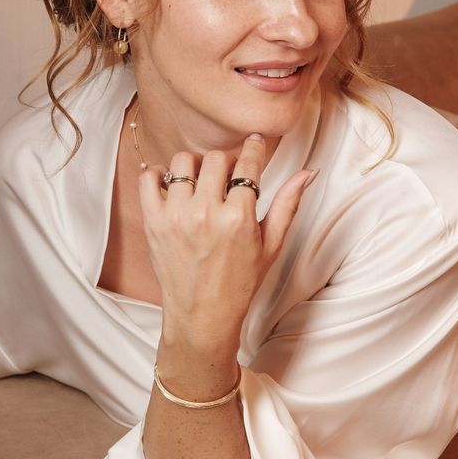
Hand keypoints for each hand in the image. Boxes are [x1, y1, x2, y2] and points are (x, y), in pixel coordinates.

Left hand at [138, 133, 316, 357]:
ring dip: (195, 166)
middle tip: (228, 177)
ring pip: (183, 161)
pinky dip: (159, 175)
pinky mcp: (153, 222)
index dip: (253, 148)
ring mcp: (175, 216)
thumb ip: (288, 204)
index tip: (253, 141)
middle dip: (226, 163)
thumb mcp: (271, 245)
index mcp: (238, 218)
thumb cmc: (240, 283)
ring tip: (202, 183)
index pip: (247, 165)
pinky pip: (149, 178)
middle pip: (216, 158)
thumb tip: (308, 172)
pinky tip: (174, 187)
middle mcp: (205, 213)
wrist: (203, 317)